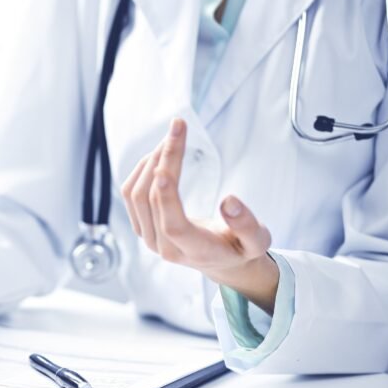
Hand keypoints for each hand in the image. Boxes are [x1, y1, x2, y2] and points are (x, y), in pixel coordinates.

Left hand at [121, 118, 279, 313]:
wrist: (221, 261)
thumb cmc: (241, 247)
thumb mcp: (257, 241)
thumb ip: (247, 225)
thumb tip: (230, 201)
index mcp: (195, 250)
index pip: (173, 225)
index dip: (166, 198)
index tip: (163, 167)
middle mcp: (165, 247)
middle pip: (151, 200)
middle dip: (164, 159)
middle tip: (180, 126)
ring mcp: (148, 238)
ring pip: (136, 195)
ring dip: (152, 160)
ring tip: (173, 137)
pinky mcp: (141, 227)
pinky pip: (130, 195)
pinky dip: (142, 169)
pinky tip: (160, 154)